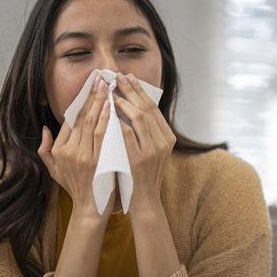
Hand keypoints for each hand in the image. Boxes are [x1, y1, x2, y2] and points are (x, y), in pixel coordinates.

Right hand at [38, 77, 117, 222]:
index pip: (70, 119)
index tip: (90, 86)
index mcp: (60, 150)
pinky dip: (106, 118)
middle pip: (81, 117)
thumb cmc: (77, 188)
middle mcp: (69, 151)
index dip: (81, 101)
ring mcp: (83, 156)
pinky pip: (103, 134)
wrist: (91, 209)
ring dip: (100, 102)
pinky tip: (112, 105)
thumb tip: (45, 128)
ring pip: (91, 122)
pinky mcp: (97, 161)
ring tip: (107, 85)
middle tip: (100, 77)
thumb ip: (46, 150)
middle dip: (91, 95)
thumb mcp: (55, 171)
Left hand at [112, 72, 175, 213]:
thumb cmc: (142, 174)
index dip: (140, 90)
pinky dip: (119, 121)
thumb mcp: (151, 150)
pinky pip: (128, 134)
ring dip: (125, 102)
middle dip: (131, 90)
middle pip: (147, 108)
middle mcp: (163, 141)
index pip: (153, 107)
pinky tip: (109, 111)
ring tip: (112, 91)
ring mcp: (153, 150)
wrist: (145, 200)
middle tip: (117, 76)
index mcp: (167, 137)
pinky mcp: (140, 159)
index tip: (128, 77)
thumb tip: (133, 105)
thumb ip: (146, 131)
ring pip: (139, 118)